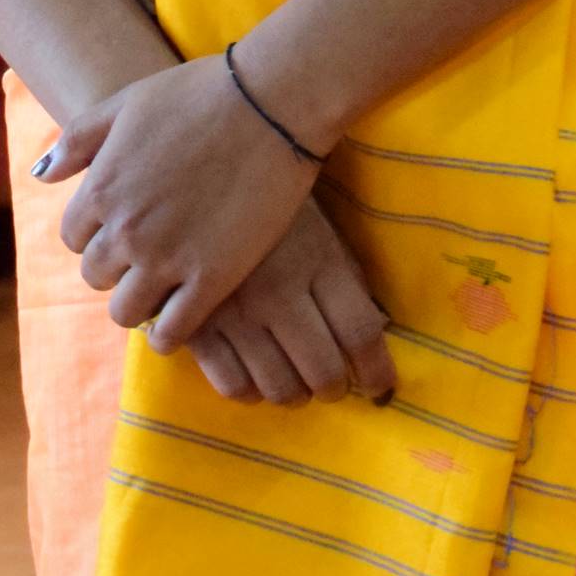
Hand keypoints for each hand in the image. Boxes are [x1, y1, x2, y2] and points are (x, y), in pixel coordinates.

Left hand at [34, 52, 319, 347]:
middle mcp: (125, 230)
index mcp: (101, 189)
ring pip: (125, 311)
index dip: (97, 233)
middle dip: (116, 266)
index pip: (74, 238)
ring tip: (162, 286)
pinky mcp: (210, 279)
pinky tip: (181, 315)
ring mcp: (167, 258)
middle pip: (96, 276)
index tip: (123, 227)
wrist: (269, 102)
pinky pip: (171, 332)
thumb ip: (78, 140)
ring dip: (138, 301)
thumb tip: (41, 175)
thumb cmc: (198, 93)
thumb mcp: (126, 103)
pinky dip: (168, 333)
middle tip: (146, 254)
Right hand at [184, 199, 397, 405]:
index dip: (377, 371)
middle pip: (322, 371)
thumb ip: (348, 285)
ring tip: (296, 381)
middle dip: (335, 388)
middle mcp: (277, 292)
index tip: (381, 388)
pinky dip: (251, 392)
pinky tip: (256, 375)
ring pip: (278, 388)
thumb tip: (373, 339)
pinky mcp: (195, 325)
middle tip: (333, 383)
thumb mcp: (324, 234)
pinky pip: (232, 386)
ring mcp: (234, 312)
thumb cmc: (277, 212)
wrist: (203, 181)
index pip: (359, 332)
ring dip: (296, 394)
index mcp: (317, 260)